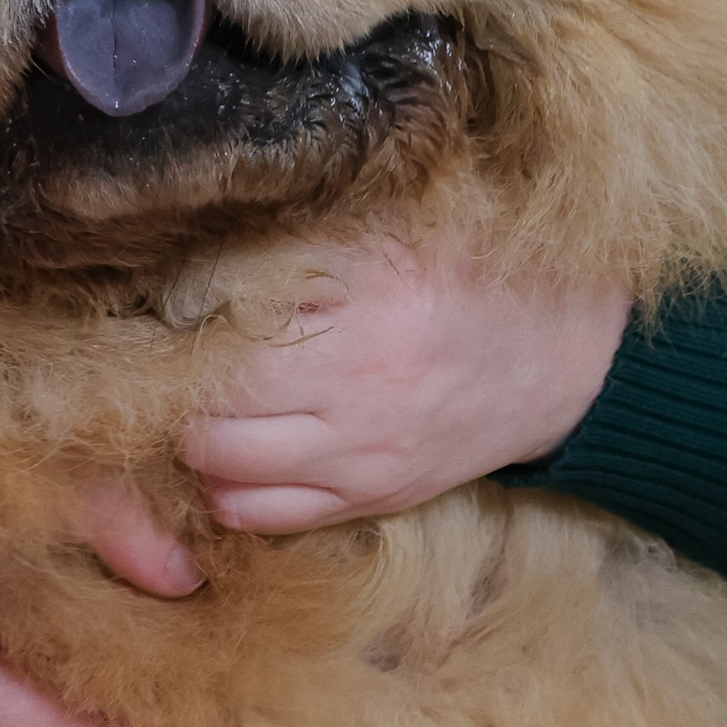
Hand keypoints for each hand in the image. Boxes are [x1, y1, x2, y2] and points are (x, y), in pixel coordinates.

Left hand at [180, 232, 630, 533]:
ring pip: (222, 473)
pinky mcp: (373, 499)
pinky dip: (229, 486)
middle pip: (207, 415)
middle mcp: (361, 395)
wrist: (571, 356)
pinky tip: (235, 444)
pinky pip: (264, 515)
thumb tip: (207, 210)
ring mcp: (364, 460)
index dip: (172, 315)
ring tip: (196, 393)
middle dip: (172, 383)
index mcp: (368, 311)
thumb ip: (309, 223)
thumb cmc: (479, 267)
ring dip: (193, 437)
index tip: (155, 297)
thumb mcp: (400, 224)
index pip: (225, 331)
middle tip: (163, 348)